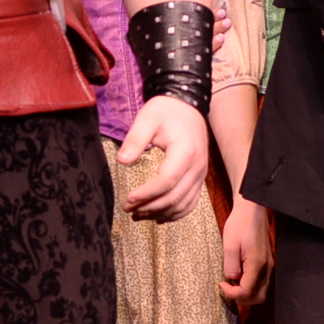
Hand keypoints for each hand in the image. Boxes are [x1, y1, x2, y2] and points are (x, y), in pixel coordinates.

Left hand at [114, 95, 211, 221]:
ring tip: (138, 214)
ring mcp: (200, 175)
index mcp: (185, 152)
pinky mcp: (199, 178)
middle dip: (149, 207)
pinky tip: (158, 216)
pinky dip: (175, 213)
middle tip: (128, 209)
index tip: (128, 198)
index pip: (166, 181)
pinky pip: (191, 203)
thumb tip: (122, 161)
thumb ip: (135, 139)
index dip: (147, 193)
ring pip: (183, 204)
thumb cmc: (166, 112)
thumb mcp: (147, 118)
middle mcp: (197, 167)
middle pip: (174, 197)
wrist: (187, 106)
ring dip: (160, 213)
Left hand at [220, 195, 272, 305]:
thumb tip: (232, 280)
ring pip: (263, 293)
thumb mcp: (229, 245)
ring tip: (234, 284)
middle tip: (228, 288)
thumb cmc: (240, 225)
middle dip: (242, 298)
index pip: (247, 292)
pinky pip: (264, 284)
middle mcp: (268, 268)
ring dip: (248, 294)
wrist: (252, 211)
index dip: (232, 294)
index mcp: (257, 264)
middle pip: (259, 297)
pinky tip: (242, 278)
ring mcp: (270, 266)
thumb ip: (231, 266)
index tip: (221, 284)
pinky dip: (253, 288)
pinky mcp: (269, 263)